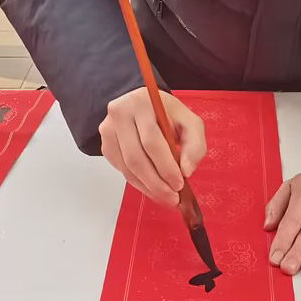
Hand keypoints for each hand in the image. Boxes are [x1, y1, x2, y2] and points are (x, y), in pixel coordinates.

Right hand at [99, 88, 205, 206]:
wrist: (143, 106)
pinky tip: (153, 188)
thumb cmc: (168, 114)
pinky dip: (139, 184)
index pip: (151, 140)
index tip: (179, 184)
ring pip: (127, 168)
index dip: (165, 166)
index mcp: (141, 103)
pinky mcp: (106, 146)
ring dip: (147, 187)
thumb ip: (195, 144)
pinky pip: (122, 171)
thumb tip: (186, 171)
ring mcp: (108, 131)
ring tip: (165, 197)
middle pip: (136, 158)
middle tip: (173, 197)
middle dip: (156, 183)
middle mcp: (119, 115)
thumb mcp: (189, 121)